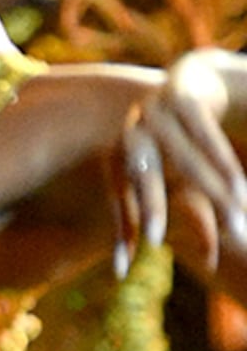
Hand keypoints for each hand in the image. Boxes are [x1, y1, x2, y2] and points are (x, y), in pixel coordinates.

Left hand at [118, 50, 246, 280]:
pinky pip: (206, 137)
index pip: (117, 199)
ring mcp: (155, 113)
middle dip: (149, 208)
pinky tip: (240, 190)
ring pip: (186, 163)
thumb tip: (156, 268)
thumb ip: (161, 215)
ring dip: (213, 194)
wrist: (194, 81)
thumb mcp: (169, 177)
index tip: (122, 266)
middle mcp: (131, 135)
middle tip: (155, 240)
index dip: (118, 229)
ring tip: (237, 224)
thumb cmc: (178, 142)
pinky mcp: (183, 98)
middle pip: (141, 178)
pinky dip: (223, 164)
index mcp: (119, 156)